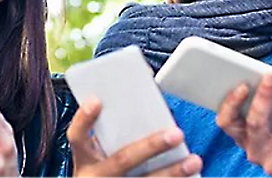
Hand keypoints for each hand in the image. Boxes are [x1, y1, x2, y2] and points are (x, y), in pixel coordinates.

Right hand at [68, 97, 201, 177]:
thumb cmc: (102, 172)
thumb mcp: (97, 156)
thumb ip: (112, 135)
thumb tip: (144, 107)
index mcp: (86, 159)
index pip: (78, 136)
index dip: (85, 119)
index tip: (97, 100)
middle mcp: (97, 175)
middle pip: (122, 159)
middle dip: (151, 146)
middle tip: (175, 133)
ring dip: (173, 172)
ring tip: (194, 160)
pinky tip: (191, 177)